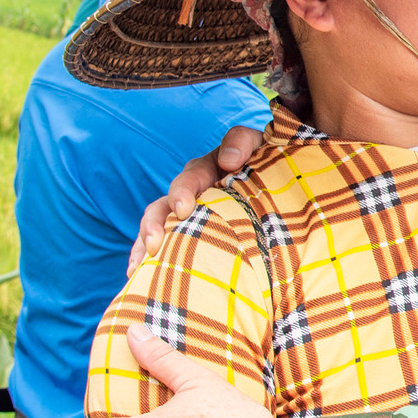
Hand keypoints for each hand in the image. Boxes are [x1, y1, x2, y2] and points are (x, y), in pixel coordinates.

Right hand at [126, 125, 266, 272]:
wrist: (279, 179)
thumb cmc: (267, 159)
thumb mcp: (258, 143)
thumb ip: (241, 142)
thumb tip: (228, 161)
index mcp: (209, 170)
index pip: (191, 177)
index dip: (183, 191)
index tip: (183, 208)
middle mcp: (194, 192)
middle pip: (166, 206)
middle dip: (155, 224)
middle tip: (154, 243)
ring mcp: (193, 213)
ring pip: (161, 227)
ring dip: (146, 244)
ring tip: (138, 267)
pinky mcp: (196, 232)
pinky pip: (168, 243)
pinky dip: (152, 257)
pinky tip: (139, 274)